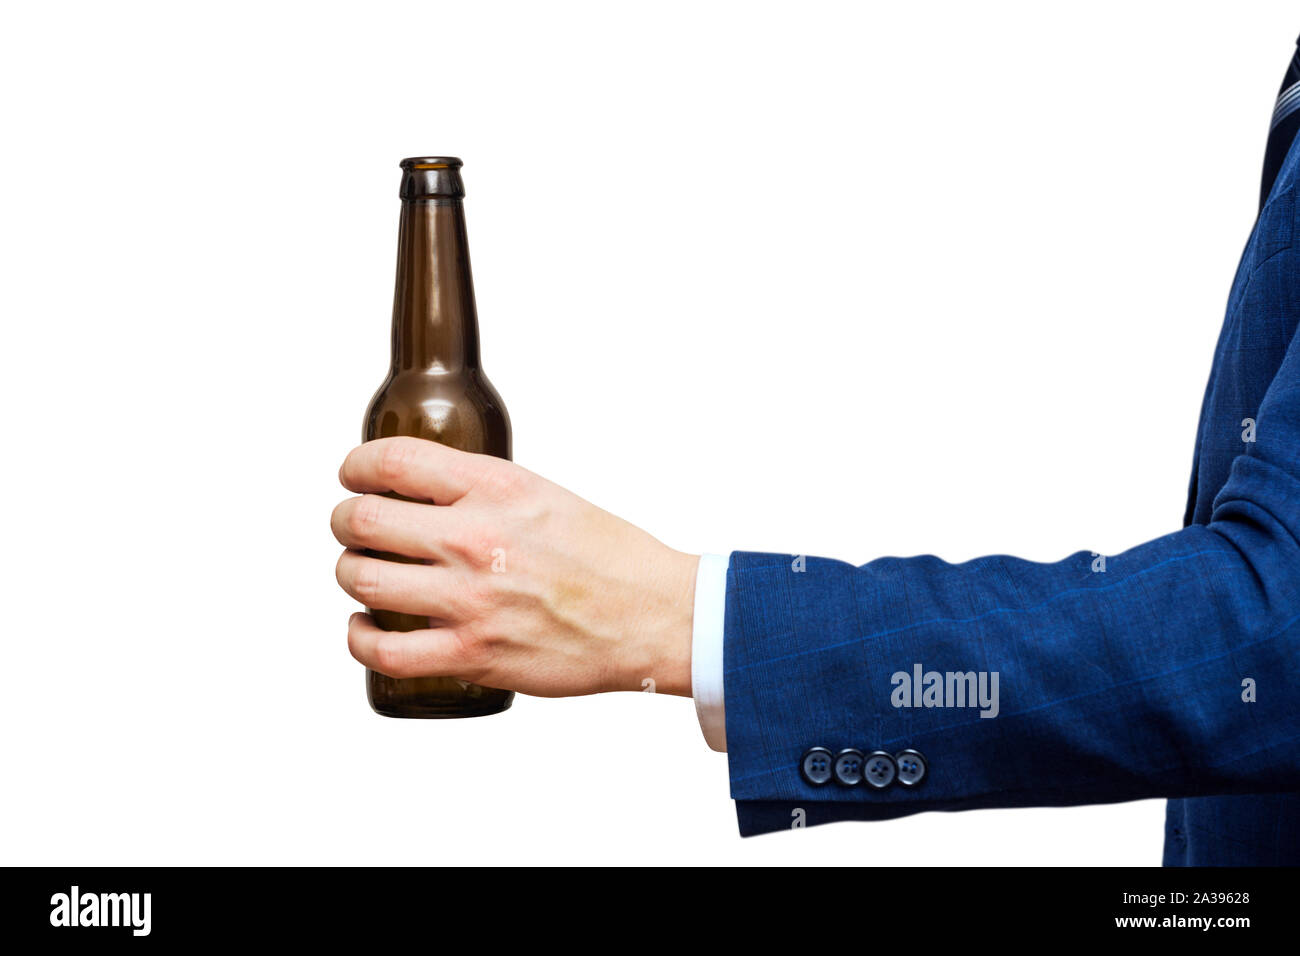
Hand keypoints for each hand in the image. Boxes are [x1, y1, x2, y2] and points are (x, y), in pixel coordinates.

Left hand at [332, 437, 698, 696]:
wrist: (651, 616)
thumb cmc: (608, 557)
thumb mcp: (545, 494)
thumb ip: (483, 492)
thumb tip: (430, 494)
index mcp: (495, 488)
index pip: (392, 462)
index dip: (355, 466)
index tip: (353, 475)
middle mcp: (474, 538)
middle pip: (362, 520)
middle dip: (344, 521)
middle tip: (351, 527)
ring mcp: (468, 599)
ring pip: (361, 579)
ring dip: (350, 573)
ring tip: (361, 573)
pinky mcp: (470, 654)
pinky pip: (382, 650)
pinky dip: (359, 638)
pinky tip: (364, 628)